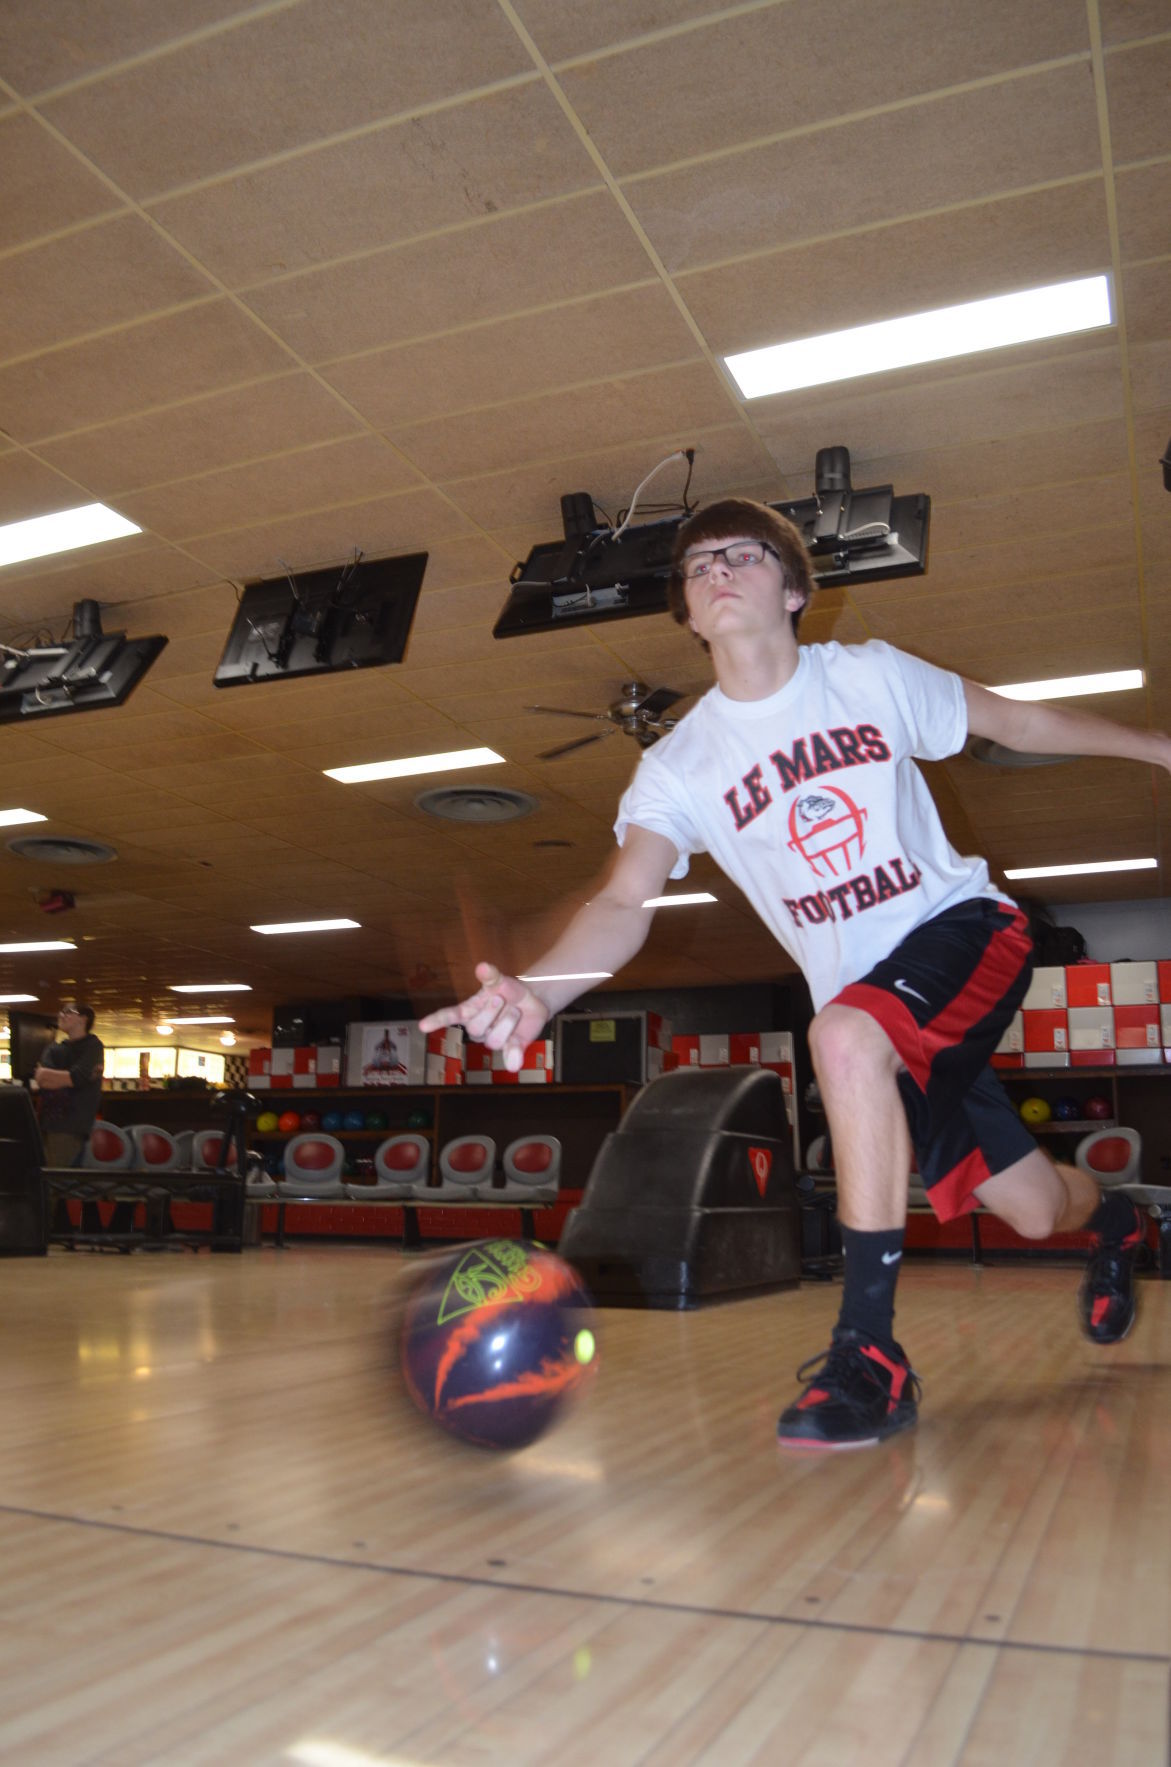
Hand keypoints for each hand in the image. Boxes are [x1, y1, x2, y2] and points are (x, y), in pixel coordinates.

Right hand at [418, 963, 550, 1070]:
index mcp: (470, 1010)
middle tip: (502, 999)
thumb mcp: (501, 981)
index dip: (436, 1021)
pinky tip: (514, 1063)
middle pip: (475, 1029)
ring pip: (494, 1041)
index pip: (450, 1016)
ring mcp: (493, 1039)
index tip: (422, 1026)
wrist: (532, 1002)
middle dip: (491, 1012)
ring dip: (508, 1023)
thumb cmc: (508, 991)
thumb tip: (482, 966)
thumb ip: (491, 975)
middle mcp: (478, 1027)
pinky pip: (509, 1058)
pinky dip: (512, 1060)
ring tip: (516, 1011)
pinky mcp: (511, 1048)